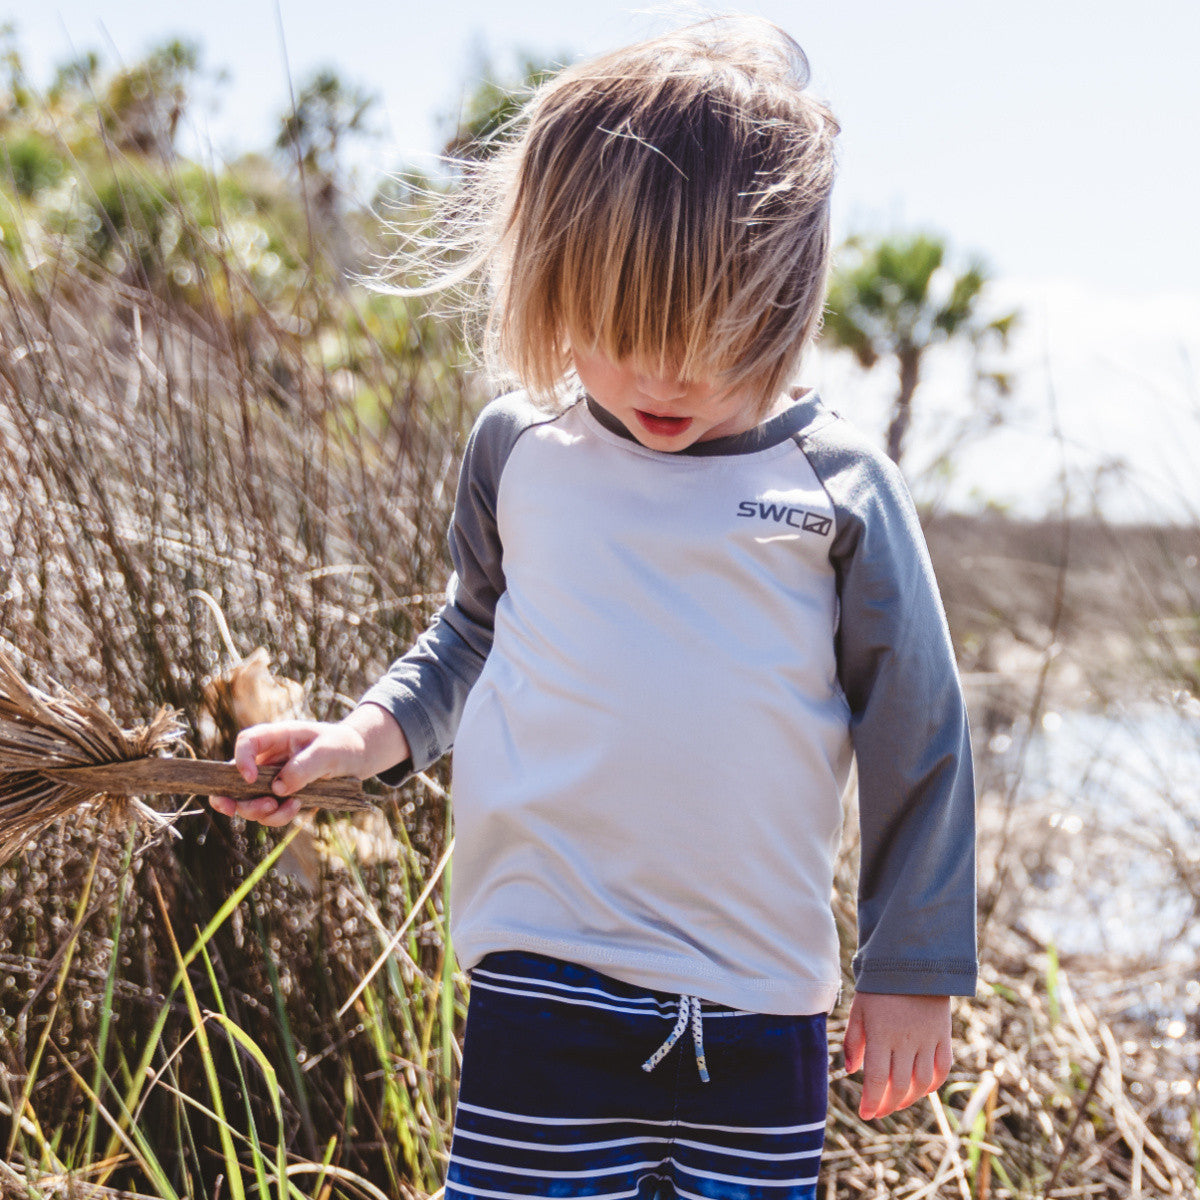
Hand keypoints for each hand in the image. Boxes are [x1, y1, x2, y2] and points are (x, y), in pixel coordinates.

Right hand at [208, 703, 409, 825]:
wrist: (356, 758)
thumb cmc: (341, 745)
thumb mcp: (328, 751)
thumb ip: (304, 766)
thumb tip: (278, 789)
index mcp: (276, 737)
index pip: (246, 742)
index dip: (241, 760)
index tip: (251, 779)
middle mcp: (267, 758)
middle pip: (235, 778)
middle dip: (239, 798)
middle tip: (258, 807)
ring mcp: (271, 779)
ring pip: (248, 800)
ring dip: (260, 812)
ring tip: (288, 807)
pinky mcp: (279, 796)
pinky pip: (267, 812)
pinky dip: (277, 816)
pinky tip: (296, 807)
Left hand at [842, 992, 951, 1119]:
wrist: (912, 961)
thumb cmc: (879, 985)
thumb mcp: (859, 1008)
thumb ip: (853, 1039)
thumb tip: (851, 1070)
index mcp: (881, 1033)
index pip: (876, 1078)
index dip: (871, 1101)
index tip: (865, 1114)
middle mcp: (906, 1040)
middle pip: (899, 1085)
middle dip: (887, 1104)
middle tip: (878, 1111)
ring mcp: (927, 1039)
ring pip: (922, 1083)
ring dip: (909, 1098)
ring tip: (897, 1102)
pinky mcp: (943, 1035)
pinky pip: (942, 1068)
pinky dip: (933, 1084)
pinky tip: (922, 1088)